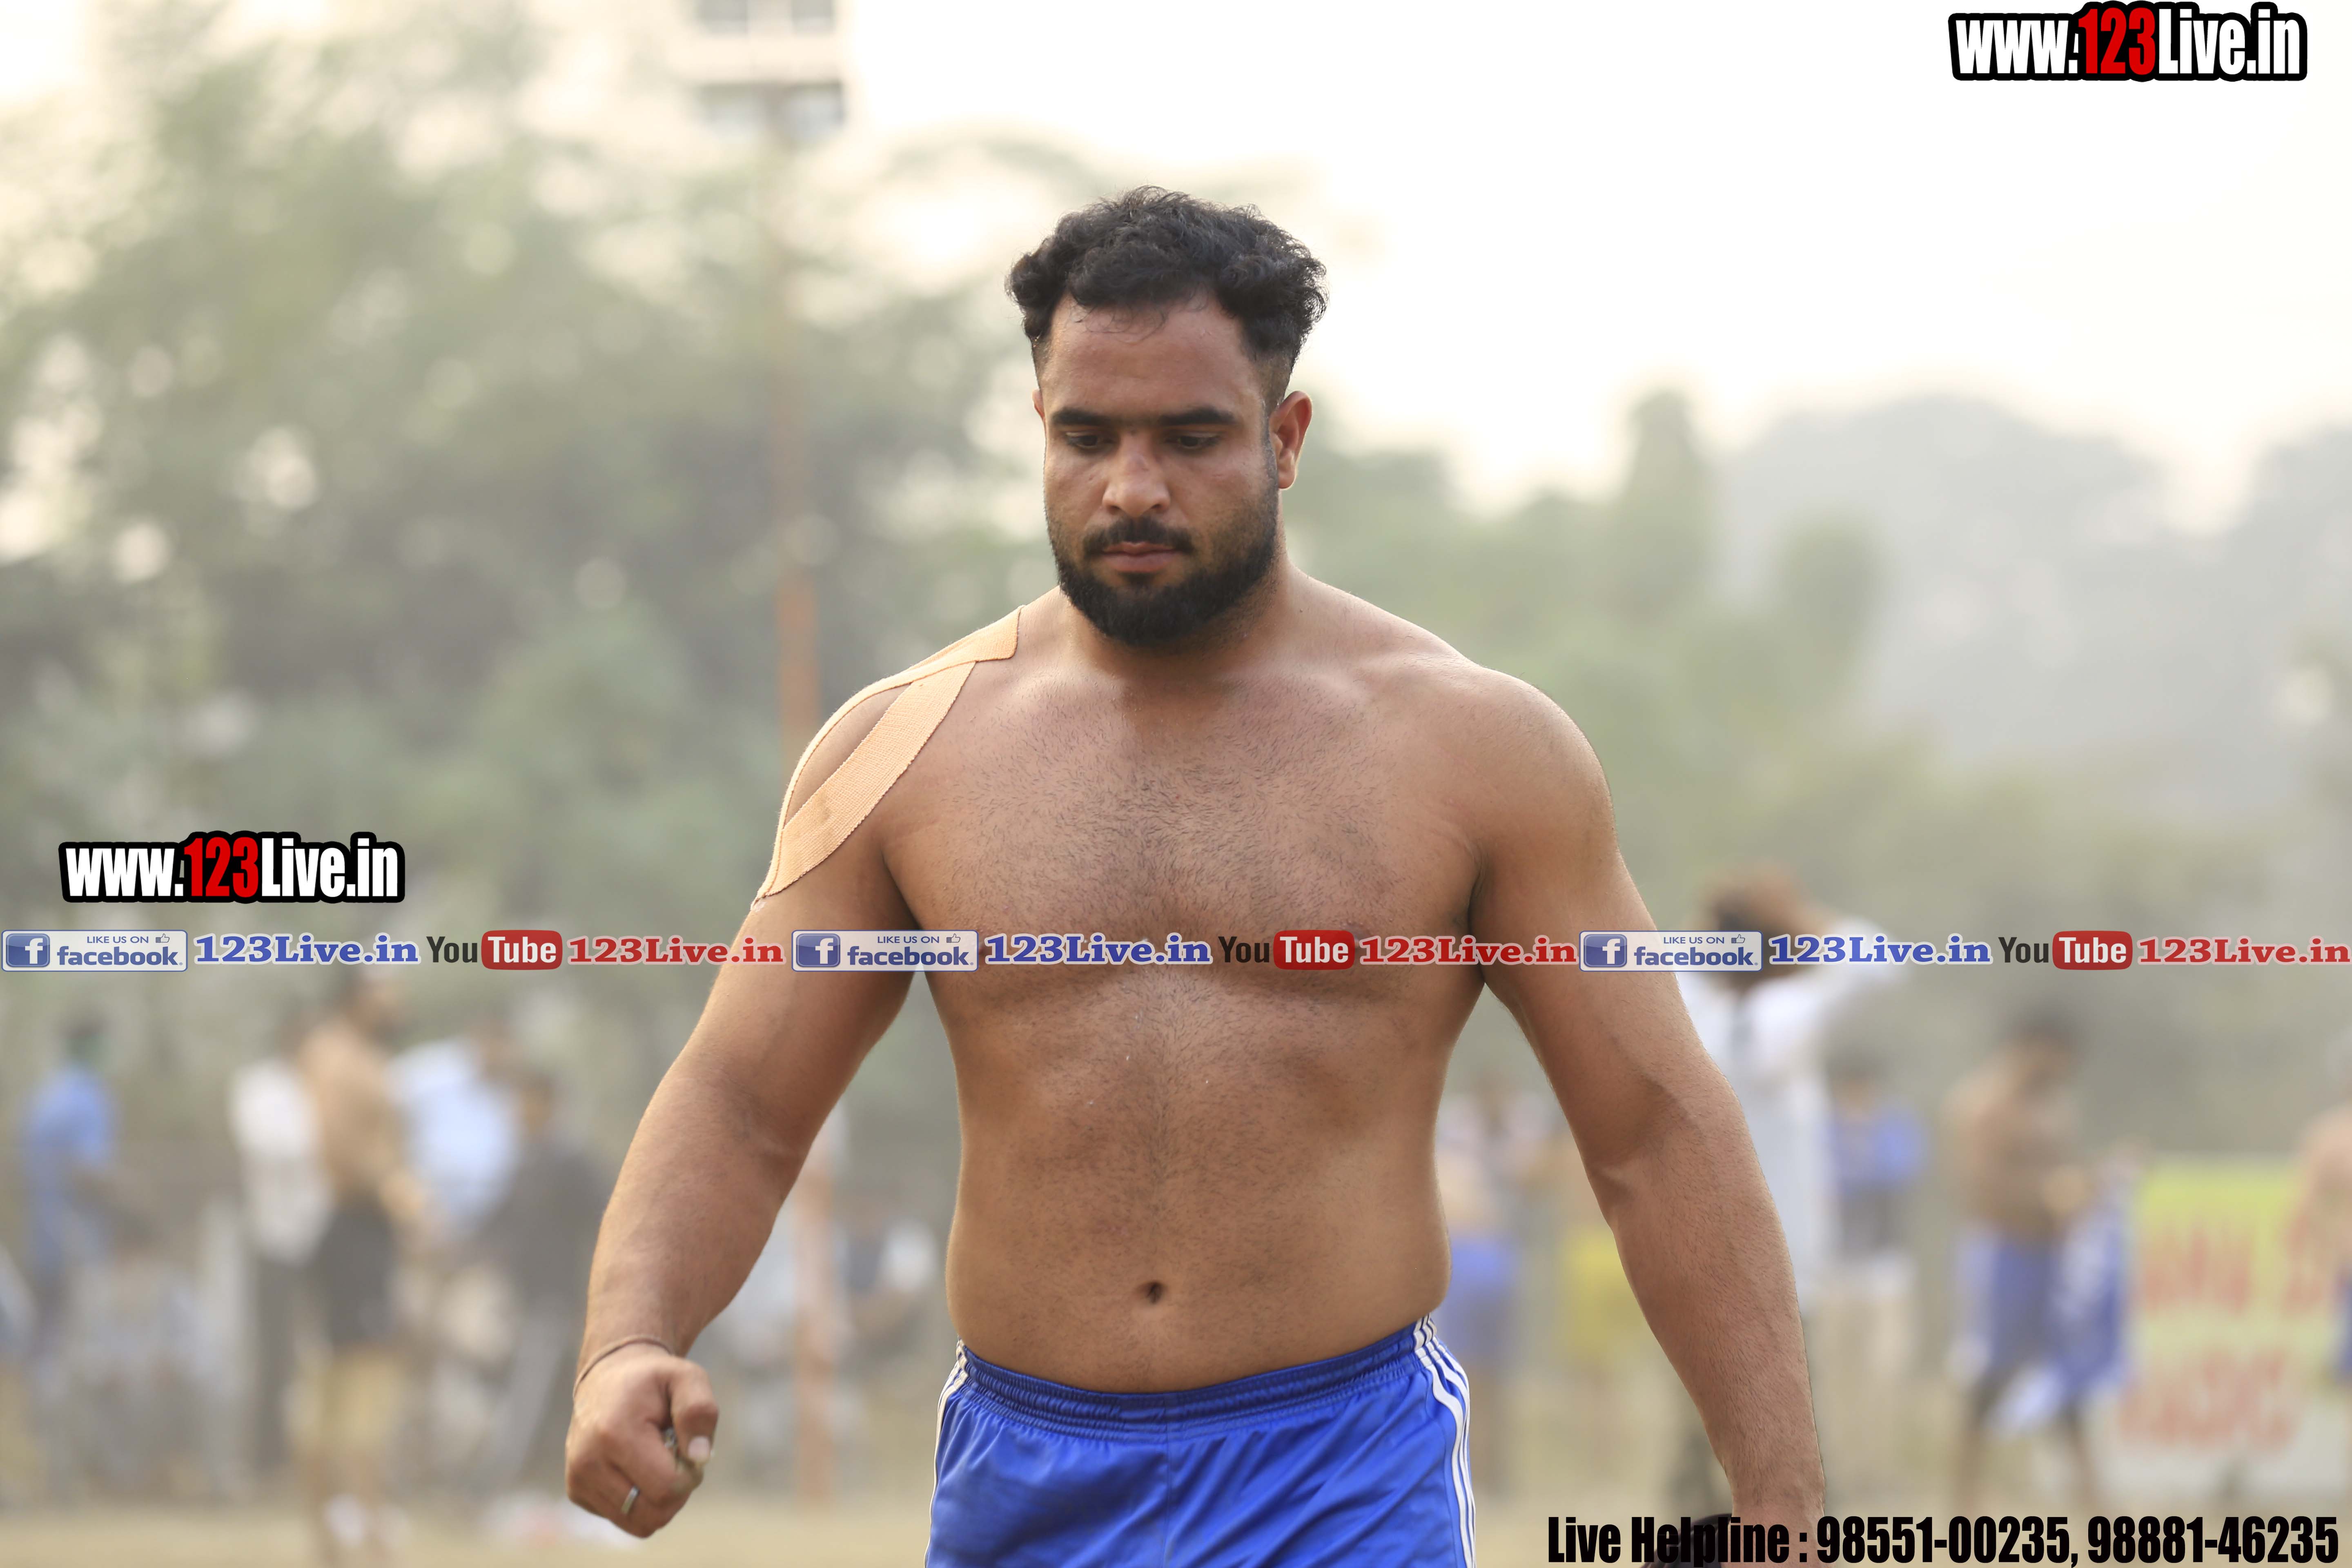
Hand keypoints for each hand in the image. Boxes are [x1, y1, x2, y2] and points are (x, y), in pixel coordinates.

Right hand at [565, 1345, 717, 1538]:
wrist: (607, 1378)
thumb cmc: (653, 1380)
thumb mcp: (686, 1378)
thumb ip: (699, 1412)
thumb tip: (699, 1458)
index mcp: (614, 1434)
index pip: (667, 1487)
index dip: (690, 1474)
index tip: (688, 1448)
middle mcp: (588, 1463)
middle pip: (654, 1514)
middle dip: (676, 1491)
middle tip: (674, 1456)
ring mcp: (578, 1481)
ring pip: (639, 1523)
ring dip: (659, 1498)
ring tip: (655, 1461)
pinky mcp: (577, 1492)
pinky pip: (624, 1519)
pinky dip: (640, 1501)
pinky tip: (637, 1468)